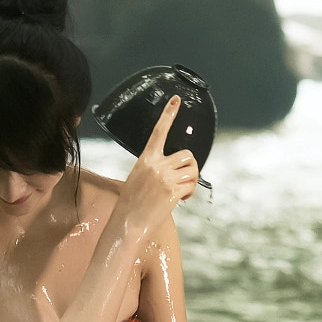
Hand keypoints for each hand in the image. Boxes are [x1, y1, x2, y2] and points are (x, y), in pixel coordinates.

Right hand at [116, 95, 199, 241]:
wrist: (128, 222)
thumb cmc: (132, 202)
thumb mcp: (139, 177)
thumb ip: (155, 168)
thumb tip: (175, 169)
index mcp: (146, 158)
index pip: (158, 131)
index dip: (168, 114)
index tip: (176, 99)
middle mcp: (156, 165)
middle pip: (187, 155)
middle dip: (191, 167)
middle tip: (185, 179)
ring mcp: (165, 177)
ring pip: (193, 170)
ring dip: (192, 181)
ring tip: (182, 191)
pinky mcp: (173, 191)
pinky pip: (192, 186)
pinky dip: (190, 193)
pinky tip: (181, 200)